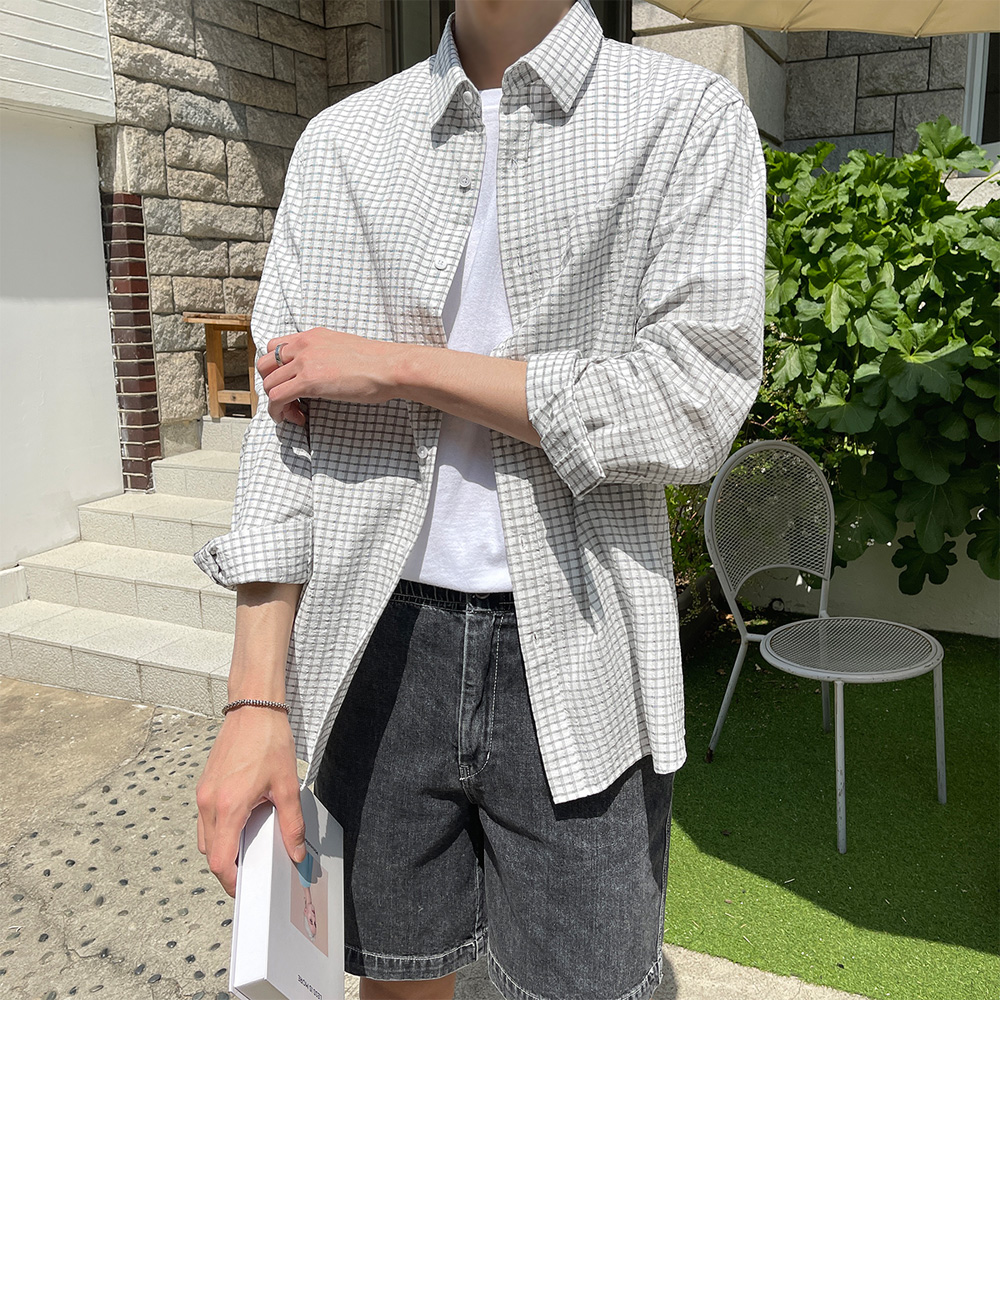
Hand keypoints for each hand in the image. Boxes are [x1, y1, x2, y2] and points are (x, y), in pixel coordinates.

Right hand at [195, 708, 306, 898]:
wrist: (253, 709)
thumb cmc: (268, 741)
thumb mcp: (287, 787)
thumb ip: (291, 825)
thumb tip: (295, 852)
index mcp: (228, 807)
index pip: (220, 860)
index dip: (231, 881)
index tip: (244, 888)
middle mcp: (209, 803)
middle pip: (210, 853)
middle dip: (228, 868)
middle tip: (252, 872)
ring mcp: (203, 794)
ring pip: (205, 838)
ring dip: (223, 849)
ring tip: (248, 850)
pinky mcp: (204, 786)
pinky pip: (205, 821)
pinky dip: (219, 831)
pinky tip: (241, 825)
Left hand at [256, 328, 404, 426]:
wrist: (388, 367)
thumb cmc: (375, 363)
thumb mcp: (342, 349)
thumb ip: (324, 356)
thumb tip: (321, 373)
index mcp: (311, 336)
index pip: (274, 347)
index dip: (275, 369)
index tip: (287, 384)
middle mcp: (303, 345)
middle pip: (264, 365)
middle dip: (270, 385)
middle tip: (287, 401)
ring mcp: (304, 362)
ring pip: (269, 384)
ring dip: (276, 403)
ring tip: (293, 414)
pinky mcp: (308, 381)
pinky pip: (277, 398)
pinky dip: (277, 411)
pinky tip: (290, 419)